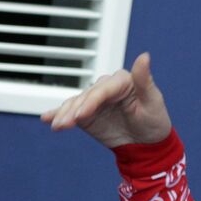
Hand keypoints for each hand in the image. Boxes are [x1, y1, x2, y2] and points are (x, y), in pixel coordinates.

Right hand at [41, 52, 172, 147]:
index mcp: (123, 81)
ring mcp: (95, 101)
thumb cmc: (155, 121)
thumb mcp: (153, 101)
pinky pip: (70, 112)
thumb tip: (144, 56)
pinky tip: (46, 118)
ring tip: (56, 126)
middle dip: (74, 110)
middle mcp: (106, 88)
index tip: (81, 116)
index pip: (103, 89)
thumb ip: (144, 80)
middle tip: (64, 124)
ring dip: (64, 114)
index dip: (91, 101)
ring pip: (75, 104)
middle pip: (86, 96)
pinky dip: (58, 114)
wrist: (147, 144)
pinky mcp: (87, 114)